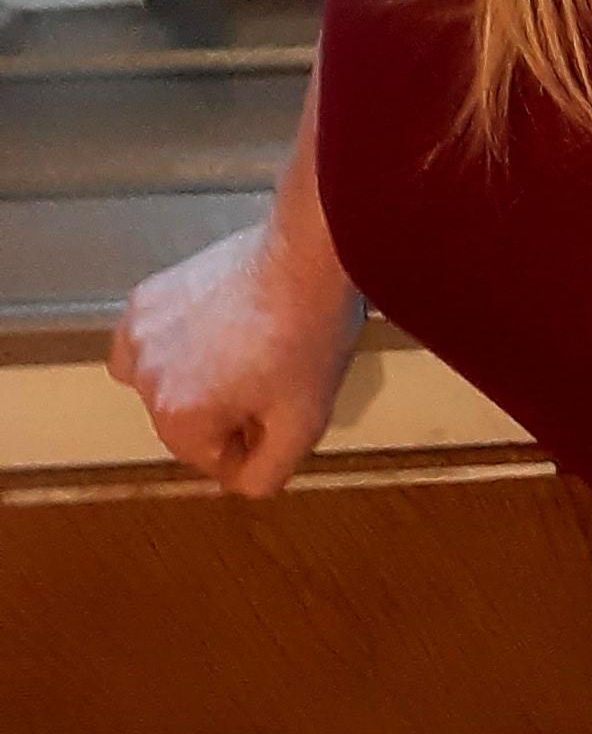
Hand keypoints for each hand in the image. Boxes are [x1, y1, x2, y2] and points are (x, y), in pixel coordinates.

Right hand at [106, 220, 366, 497]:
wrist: (308, 250)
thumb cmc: (309, 333)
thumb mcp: (305, 423)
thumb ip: (266, 474)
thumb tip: (241, 482)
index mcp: (180, 419)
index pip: (215, 460)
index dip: (256, 438)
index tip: (282, 406)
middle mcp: (146, 379)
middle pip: (185, 422)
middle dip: (224, 409)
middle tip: (270, 373)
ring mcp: (141, 333)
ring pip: (162, 385)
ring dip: (192, 380)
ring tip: (240, 350)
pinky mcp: (146, 297)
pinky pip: (145, 342)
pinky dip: (168, 345)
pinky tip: (208, 328)